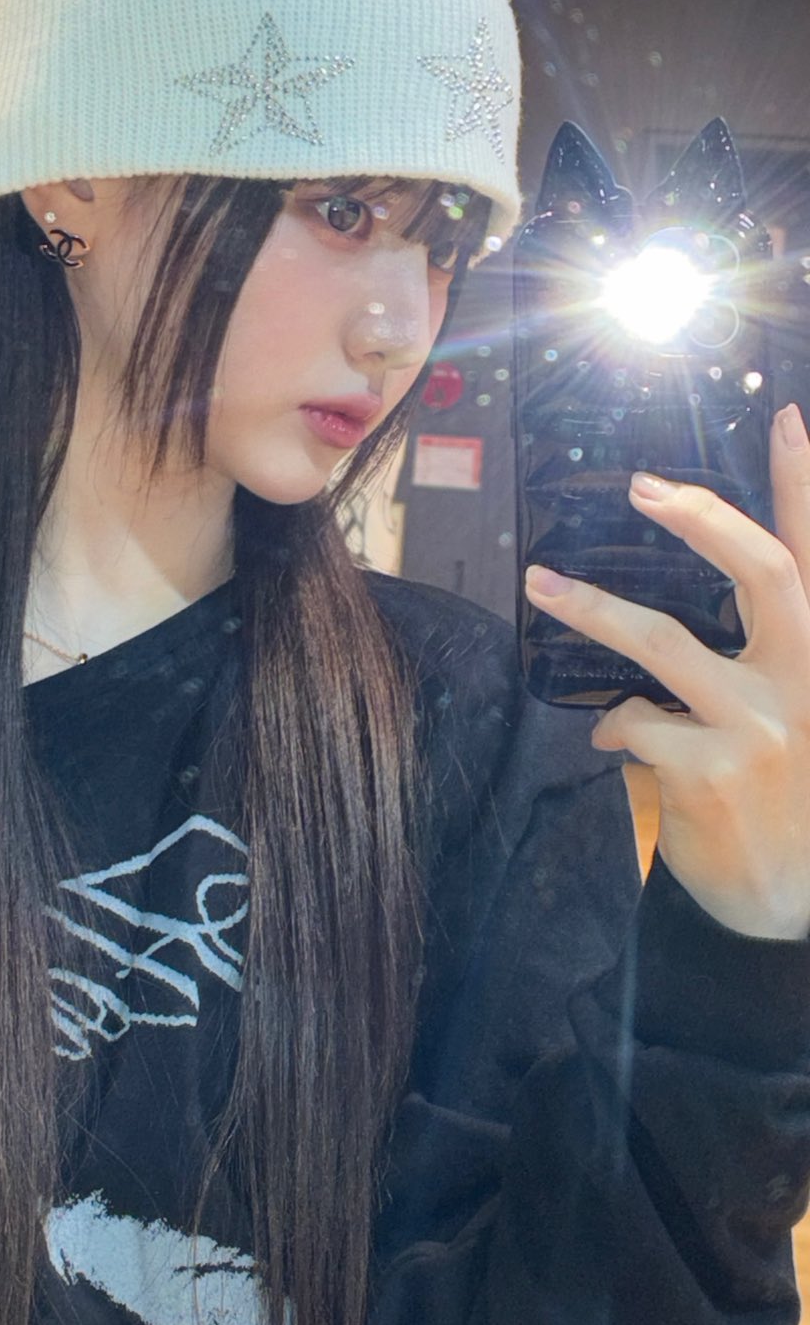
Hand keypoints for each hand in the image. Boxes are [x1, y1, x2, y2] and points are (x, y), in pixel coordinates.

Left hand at [524, 403, 809, 940]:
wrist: (796, 906)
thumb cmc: (788, 798)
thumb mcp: (797, 716)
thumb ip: (759, 656)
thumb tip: (669, 629)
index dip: (807, 486)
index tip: (789, 417)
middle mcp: (808, 681)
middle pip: (764, 572)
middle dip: (704, 519)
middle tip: (642, 487)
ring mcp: (763, 727)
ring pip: (664, 643)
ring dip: (594, 608)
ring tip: (542, 584)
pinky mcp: (711, 771)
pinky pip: (635, 722)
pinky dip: (617, 725)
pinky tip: (620, 742)